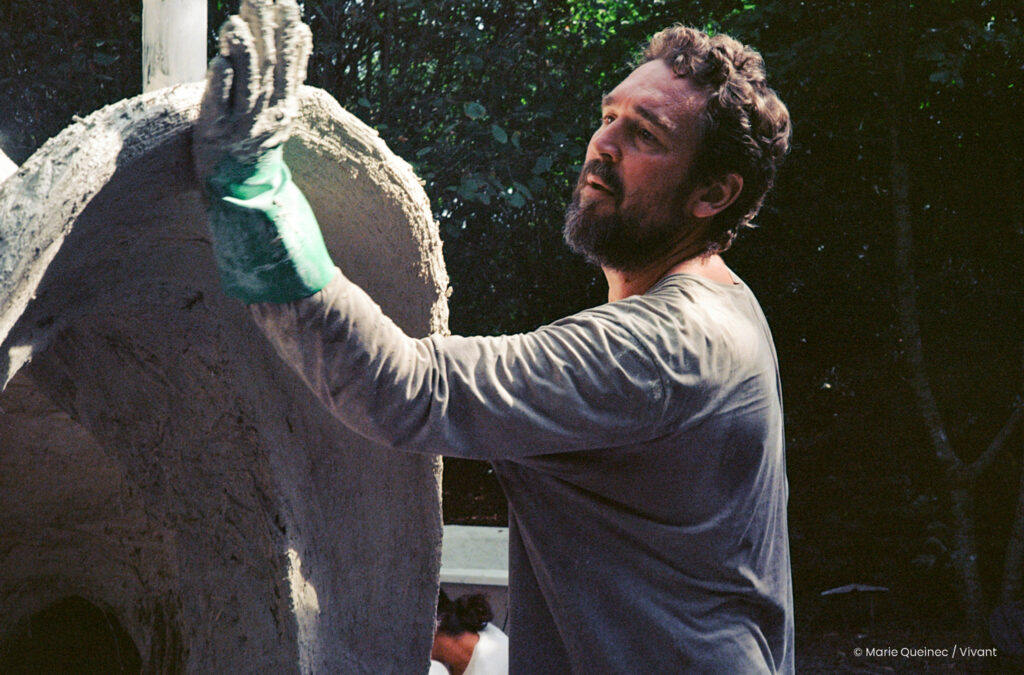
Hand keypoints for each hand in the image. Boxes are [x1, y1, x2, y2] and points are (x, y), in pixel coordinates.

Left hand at [193, 0, 311, 184]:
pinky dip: (221, 84)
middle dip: (265, 29)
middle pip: (268, 66)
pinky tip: (220, 61)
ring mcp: (242, 125)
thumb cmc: (257, 142)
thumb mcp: (279, 108)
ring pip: (247, 83)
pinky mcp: (215, 134)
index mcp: (285, 106)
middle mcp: (267, 114)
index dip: (287, 31)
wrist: (243, 192)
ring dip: (242, 51)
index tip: (287, 1)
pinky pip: (219, 106)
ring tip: (234, 22)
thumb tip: (302, 31)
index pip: (289, 63)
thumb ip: (288, 72)